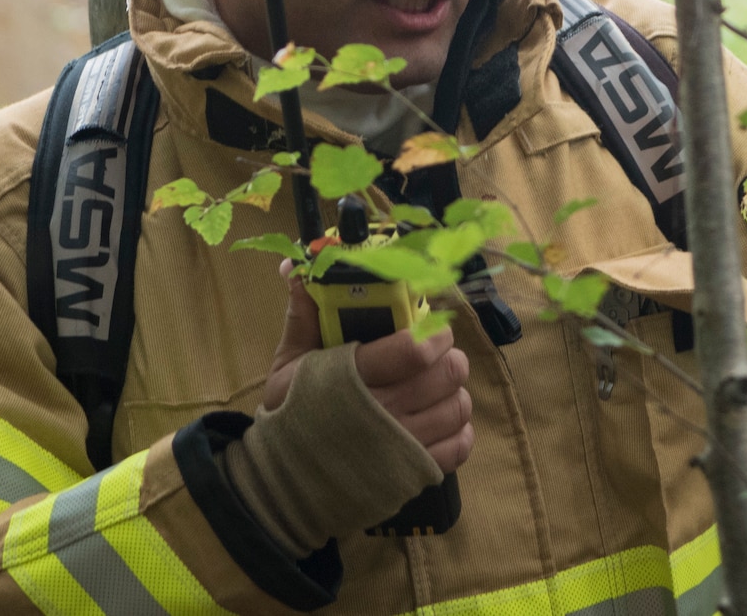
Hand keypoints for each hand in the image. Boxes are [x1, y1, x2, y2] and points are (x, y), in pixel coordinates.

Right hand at [261, 263, 474, 473]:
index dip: (434, 332)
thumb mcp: (289, 362)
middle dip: (447, 356)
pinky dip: (458, 428)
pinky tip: (439, 417)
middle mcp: (385, 414)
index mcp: (354, 378)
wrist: (286, 479)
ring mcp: (404, 448)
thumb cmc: (291, 412)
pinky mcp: (416, 473)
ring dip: (453, 389)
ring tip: (437, 383)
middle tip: (435, 352)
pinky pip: (460, 445)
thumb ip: (303, 313)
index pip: (416, 350)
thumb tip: (297, 266)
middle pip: (446, 373)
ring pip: (458, 405)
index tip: (430, 327)